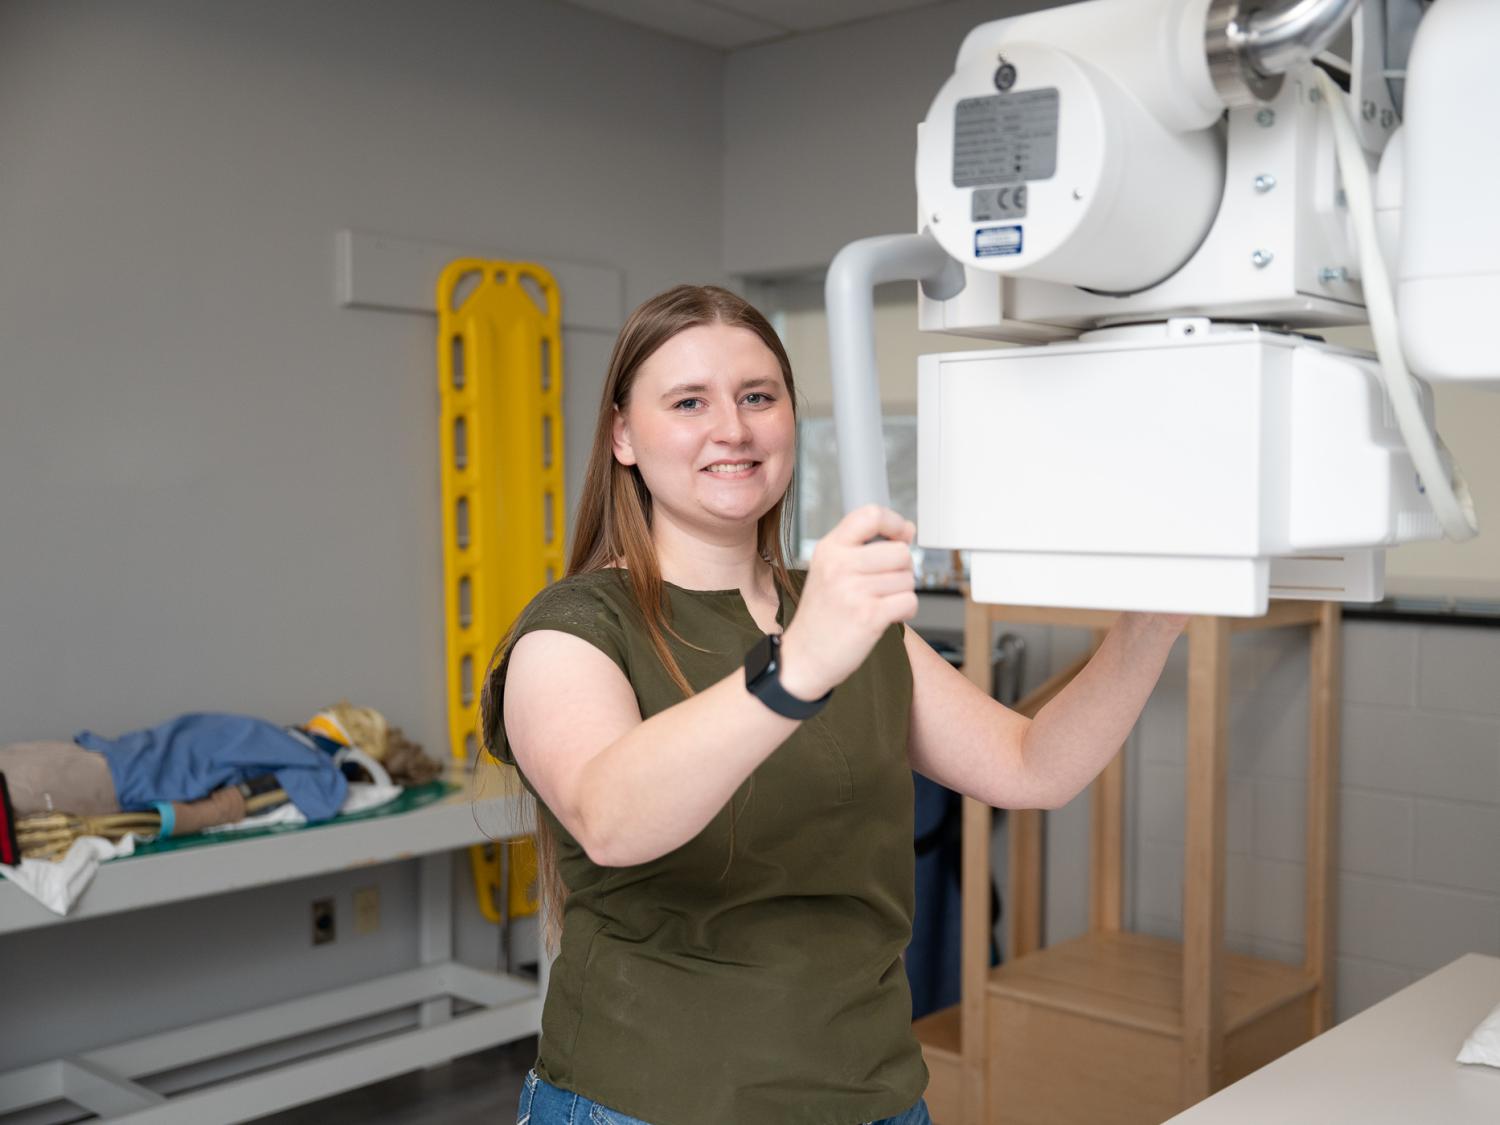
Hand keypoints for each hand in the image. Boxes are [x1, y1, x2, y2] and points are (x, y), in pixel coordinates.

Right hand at [779, 505, 917, 699]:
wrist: (804, 657)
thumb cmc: (822, 615)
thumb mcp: (831, 570)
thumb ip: (865, 548)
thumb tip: (908, 530)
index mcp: (829, 548)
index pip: (871, 515)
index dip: (895, 523)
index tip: (902, 536)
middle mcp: (839, 565)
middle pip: (900, 551)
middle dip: (902, 570)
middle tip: (885, 585)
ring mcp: (853, 590)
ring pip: (908, 579)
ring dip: (901, 594)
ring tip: (878, 604)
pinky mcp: (868, 615)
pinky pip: (909, 602)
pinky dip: (904, 612)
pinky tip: (885, 617)